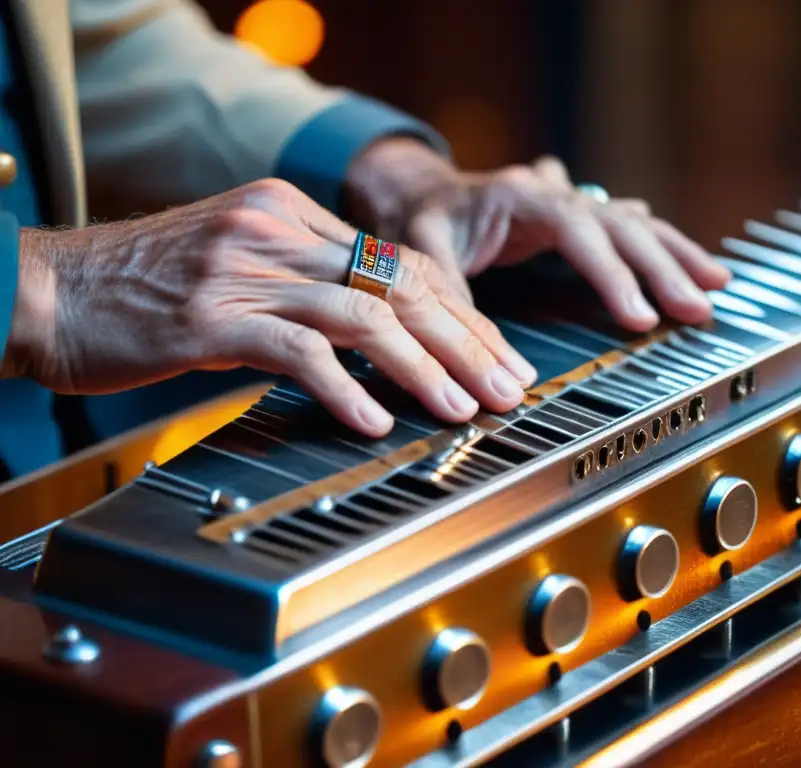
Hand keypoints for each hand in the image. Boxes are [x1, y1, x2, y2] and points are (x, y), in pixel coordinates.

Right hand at [3, 179, 535, 436]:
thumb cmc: (146, 294)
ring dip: (422, 367)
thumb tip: (384, 338)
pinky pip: (297, 349)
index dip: (461, 316)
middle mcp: (277, 231)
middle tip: (507, 389)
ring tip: (461, 409)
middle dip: (464, 343)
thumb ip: (308, 290)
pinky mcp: (210, 316)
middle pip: (399, 286)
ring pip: (363, 315)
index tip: (498, 358)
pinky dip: (345, 388)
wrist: (50, 291)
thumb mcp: (241, 271)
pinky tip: (375, 421)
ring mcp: (244, 269)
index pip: (402, 265)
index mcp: (291, 216)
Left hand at [345, 139, 730, 331]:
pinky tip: (699, 265)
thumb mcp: (420, 249)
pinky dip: (667, 248)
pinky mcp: (581, 218)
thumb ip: (448, 288)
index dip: (611, 273)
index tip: (638, 315)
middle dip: (662, 268)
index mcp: (522, 196)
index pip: (579, 231)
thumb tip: (477, 346)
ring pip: (637, 222)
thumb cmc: (423, 219)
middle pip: (621, 225)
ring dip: (677, 255)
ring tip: (716, 284)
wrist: (427, 191)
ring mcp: (573, 202)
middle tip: (696, 308)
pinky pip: (633, 228)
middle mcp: (556, 193)